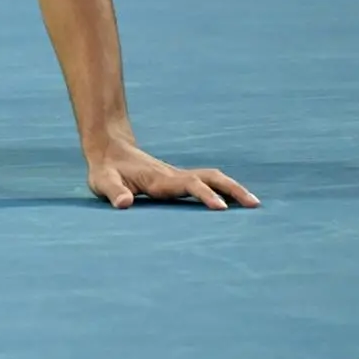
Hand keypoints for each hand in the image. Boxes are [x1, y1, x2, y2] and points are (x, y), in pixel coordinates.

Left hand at [86, 138, 258, 210]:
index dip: (205, 195)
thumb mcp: (103, 182)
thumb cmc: (105, 170)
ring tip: (254, 204)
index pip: (188, 186)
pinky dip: (223, 189)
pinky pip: (206, 183)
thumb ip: (114, 192)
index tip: (222, 208)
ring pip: (212, 178)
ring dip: (233, 188)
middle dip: (232, 190)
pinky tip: (235, 201)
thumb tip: (124, 204)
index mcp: (159, 179)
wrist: (109, 150)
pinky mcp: (178, 180)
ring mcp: (178, 177)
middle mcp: (173, 176)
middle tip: (255, 205)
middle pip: (210, 178)